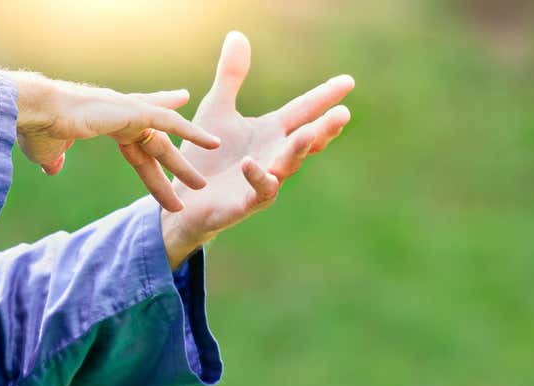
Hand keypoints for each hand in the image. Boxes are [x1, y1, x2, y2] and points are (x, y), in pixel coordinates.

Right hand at [8, 71, 221, 210]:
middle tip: (194, 178)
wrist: (35, 112)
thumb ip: (56, 158)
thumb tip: (52, 168)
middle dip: (173, 163)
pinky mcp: (135, 111)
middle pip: (155, 145)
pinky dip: (193, 133)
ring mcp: (129, 111)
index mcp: (103, 121)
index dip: (152, 140)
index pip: (135, 134)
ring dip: (184, 163)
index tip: (165, 143)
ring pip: (166, 140)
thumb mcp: (49, 151)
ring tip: (202, 183)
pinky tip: (213, 143)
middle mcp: (120, 114)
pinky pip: (172, 123)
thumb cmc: (37, 129)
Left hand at [161, 32, 353, 266]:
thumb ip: (231, 76)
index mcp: (272, 133)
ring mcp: (264, 180)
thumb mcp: (216, 108)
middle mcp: (274, 156)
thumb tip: (238, 36)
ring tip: (311, 134)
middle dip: (325, 128)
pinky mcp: (246, 202)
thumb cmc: (206, 156)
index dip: (324, 97)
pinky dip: (257, 177)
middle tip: (343, 114)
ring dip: (299, 150)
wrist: (185, 199)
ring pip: (288, 165)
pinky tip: (253, 163)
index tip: (348, 81)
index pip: (303, 111)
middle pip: (306, 140)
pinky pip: (258, 190)